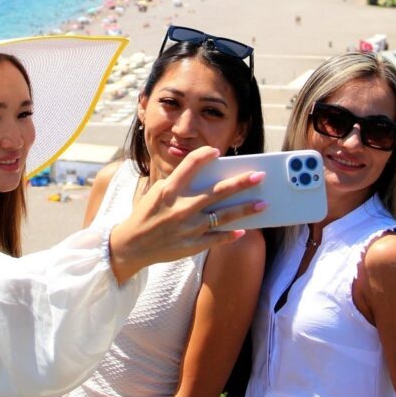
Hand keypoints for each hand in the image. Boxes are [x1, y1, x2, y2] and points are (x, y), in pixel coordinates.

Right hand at [108, 146, 265, 283]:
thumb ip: (180, 183)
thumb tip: (209, 178)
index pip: (190, 165)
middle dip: (241, 183)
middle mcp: (181, 207)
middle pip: (218, 192)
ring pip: (224, 216)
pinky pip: (217, 238)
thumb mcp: (157, 193)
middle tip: (259, 176)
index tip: (217, 151)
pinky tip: (244, 230)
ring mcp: (189, 228)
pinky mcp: (191, 245)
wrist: (132, 245)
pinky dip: (230, 234)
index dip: (204, 155)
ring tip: (263, 204)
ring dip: (246, 209)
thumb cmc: (147, 214)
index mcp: (169, 191)